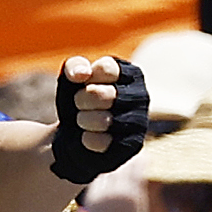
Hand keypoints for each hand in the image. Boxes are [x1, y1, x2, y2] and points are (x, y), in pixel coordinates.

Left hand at [49, 56, 150, 185]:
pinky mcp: (132, 145)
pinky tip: (88, 136)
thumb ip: (74, 67)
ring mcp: (139, 122)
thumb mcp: (70, 79)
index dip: (85, 78)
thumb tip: (82, 73)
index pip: (106, 69)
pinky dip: (87, 139)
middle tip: (79, 103)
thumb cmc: (78, 101)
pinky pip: (103, 142)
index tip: (82, 82)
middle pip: (104, 95)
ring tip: (83, 120)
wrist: (74, 136)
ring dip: (84, 120)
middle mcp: (141, 96)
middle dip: (81, 99)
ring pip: (105, 121)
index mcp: (130, 74)